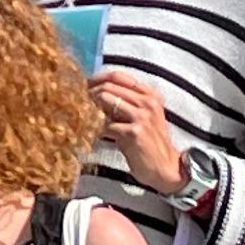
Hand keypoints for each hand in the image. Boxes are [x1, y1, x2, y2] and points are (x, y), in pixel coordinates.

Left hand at [88, 70, 186, 200]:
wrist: (166, 167)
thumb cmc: (149, 142)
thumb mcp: (143, 116)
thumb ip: (125, 103)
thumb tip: (95, 92)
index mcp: (150, 94)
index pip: (118, 76)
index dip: (97, 79)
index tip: (85, 86)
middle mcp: (147, 102)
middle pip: (109, 87)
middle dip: (90, 93)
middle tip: (79, 102)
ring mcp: (142, 116)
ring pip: (105, 100)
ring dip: (92, 109)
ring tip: (86, 118)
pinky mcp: (134, 133)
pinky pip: (106, 126)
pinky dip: (98, 130)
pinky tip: (96, 136)